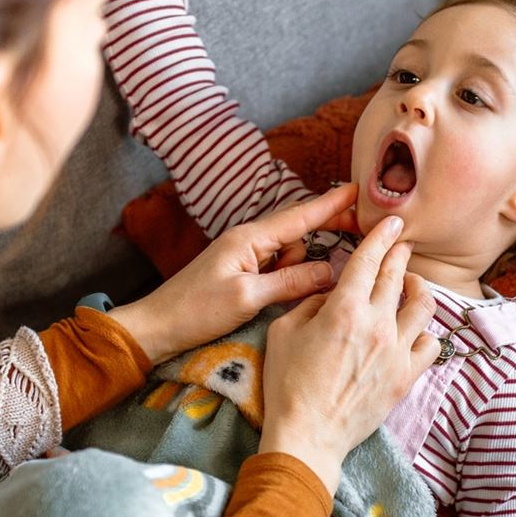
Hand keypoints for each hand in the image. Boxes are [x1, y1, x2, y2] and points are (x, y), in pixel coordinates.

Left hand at [108, 185, 360, 365]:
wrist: (157, 327)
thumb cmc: (196, 310)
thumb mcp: (248, 298)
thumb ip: (292, 282)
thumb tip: (332, 271)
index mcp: (249, 238)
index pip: (299, 216)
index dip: (331, 204)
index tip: (358, 189)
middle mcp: (248, 240)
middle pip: (298, 231)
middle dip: (325, 234)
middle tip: (358, 235)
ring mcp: (244, 256)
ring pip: (290, 254)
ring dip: (298, 269)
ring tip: (278, 295)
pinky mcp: (241, 273)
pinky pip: (276, 268)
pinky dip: (286, 278)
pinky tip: (280, 296)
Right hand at [255, 215, 439, 493]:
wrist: (308, 436)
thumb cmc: (286, 384)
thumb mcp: (284, 332)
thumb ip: (310, 303)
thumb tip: (331, 294)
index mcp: (343, 309)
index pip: (368, 260)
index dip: (381, 237)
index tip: (391, 223)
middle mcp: (377, 325)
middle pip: (397, 276)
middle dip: (400, 254)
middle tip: (401, 243)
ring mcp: (396, 352)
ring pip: (423, 306)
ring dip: (417, 287)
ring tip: (410, 284)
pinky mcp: (405, 377)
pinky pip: (430, 344)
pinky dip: (425, 330)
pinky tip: (414, 328)